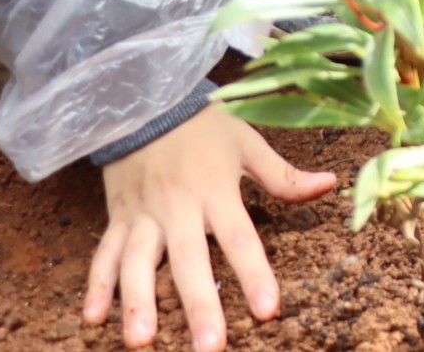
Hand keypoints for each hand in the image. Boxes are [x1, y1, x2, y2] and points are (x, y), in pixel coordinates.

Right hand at [84, 104, 336, 350]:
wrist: (147, 96)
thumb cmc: (203, 125)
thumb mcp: (246, 141)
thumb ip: (283, 174)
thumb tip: (331, 183)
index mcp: (215, 188)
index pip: (239, 236)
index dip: (254, 272)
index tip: (267, 311)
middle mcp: (178, 205)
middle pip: (188, 259)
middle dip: (199, 303)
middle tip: (209, 346)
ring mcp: (143, 213)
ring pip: (138, 261)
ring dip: (138, 301)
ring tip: (141, 341)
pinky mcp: (118, 216)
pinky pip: (104, 253)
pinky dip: (96, 285)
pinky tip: (92, 319)